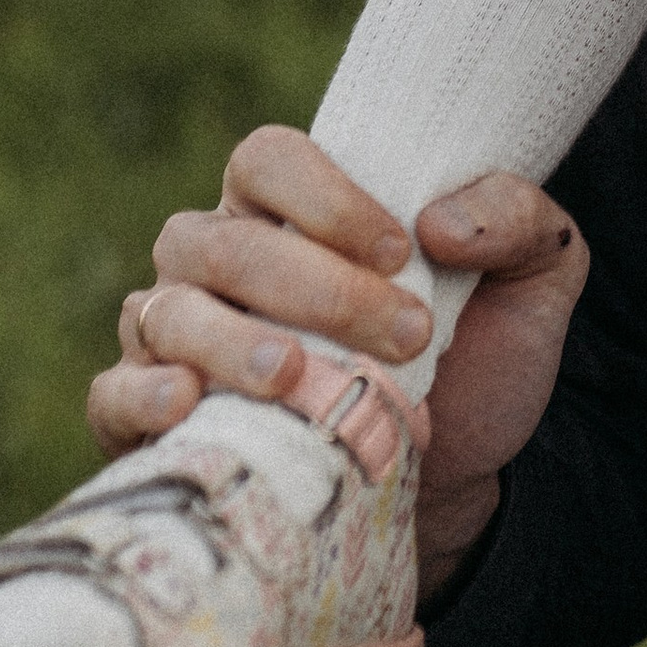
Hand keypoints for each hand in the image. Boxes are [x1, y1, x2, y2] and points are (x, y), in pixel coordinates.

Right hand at [85, 124, 588, 603]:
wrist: (458, 488)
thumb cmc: (474, 365)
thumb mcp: (534, 285)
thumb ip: (522, 222)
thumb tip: (443, 222)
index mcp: (290, 211)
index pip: (267, 159)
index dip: (324, 196)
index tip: (401, 250)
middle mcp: (217, 264)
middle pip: (221, 240)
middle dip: (312, 285)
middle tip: (403, 335)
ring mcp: (176, 340)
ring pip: (166, 311)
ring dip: (234, 341)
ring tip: (297, 375)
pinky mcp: (153, 425)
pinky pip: (112, 394)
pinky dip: (141, 393)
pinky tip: (189, 402)